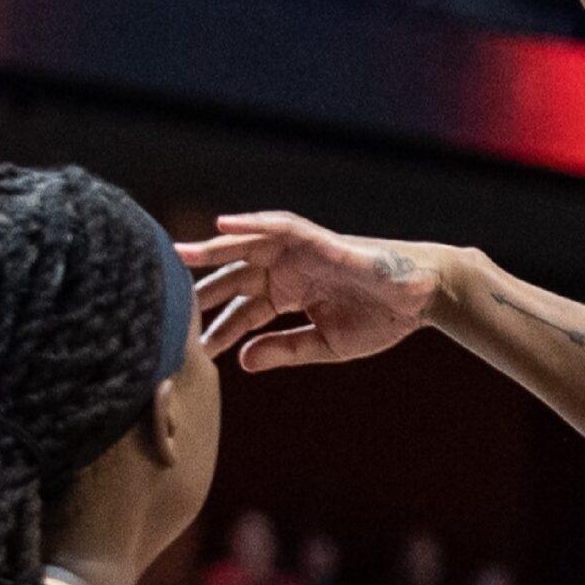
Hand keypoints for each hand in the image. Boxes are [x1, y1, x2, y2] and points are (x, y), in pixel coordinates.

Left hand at [182, 214, 445, 370]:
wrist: (420, 299)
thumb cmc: (380, 319)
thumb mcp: (324, 344)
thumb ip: (284, 349)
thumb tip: (242, 361)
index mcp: (292, 295)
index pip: (244, 310)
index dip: (219, 329)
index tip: (191, 351)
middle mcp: (291, 270)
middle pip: (237, 276)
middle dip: (203, 288)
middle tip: (163, 299)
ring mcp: (303, 253)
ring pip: (250, 247)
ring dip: (215, 248)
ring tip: (179, 253)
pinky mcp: (320, 241)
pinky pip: (282, 226)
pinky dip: (254, 223)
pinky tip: (224, 226)